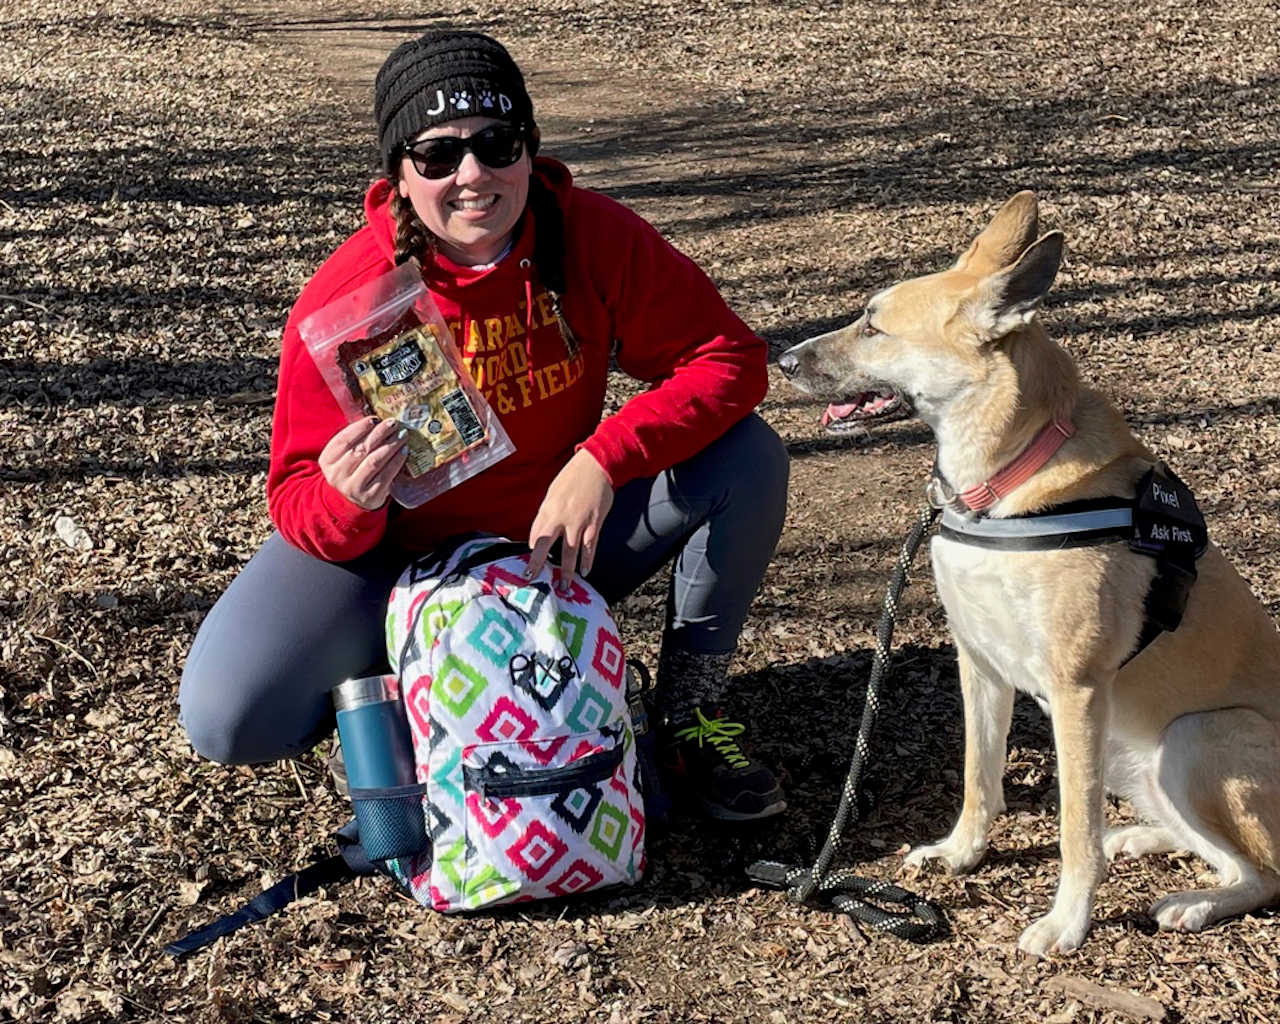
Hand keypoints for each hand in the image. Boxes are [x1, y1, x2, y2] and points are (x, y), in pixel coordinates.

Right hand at [319, 416, 408, 509]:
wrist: (354, 500)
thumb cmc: (353, 469)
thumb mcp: (346, 455)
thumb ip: (356, 439)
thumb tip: (379, 420)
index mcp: (327, 460)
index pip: (343, 440)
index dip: (360, 428)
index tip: (375, 419)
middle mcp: (337, 475)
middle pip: (361, 449)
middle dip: (380, 433)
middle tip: (393, 423)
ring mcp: (353, 487)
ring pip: (374, 461)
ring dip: (391, 445)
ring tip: (401, 435)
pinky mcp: (370, 496)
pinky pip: (386, 475)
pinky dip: (397, 461)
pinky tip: (404, 450)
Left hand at [525, 450, 613, 586]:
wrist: (597, 465)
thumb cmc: (573, 477)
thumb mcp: (553, 492)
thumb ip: (547, 513)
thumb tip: (542, 533)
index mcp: (547, 508)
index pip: (535, 535)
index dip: (532, 551)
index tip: (530, 564)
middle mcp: (560, 517)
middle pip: (545, 545)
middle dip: (537, 564)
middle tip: (532, 580)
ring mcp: (578, 521)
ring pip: (570, 551)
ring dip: (567, 571)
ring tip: (564, 586)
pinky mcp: (595, 523)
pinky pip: (590, 546)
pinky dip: (588, 560)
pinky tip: (586, 571)